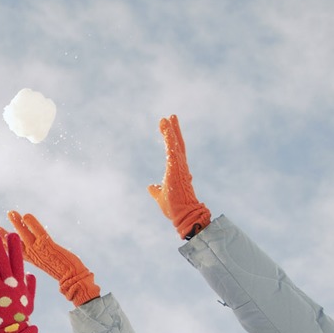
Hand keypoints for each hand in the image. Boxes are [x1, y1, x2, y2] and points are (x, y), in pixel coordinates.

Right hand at [0, 211, 98, 306]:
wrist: (74, 279)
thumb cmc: (66, 275)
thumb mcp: (50, 267)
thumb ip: (42, 261)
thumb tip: (37, 261)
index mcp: (32, 261)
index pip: (15, 252)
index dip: (5, 245)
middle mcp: (33, 256)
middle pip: (15, 244)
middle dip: (4, 236)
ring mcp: (40, 251)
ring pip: (25, 236)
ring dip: (17, 224)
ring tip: (10, 213)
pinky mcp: (48, 246)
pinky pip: (38, 232)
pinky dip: (32, 224)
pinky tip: (26, 215)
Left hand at [0, 229, 37, 332]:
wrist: (12, 331)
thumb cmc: (20, 317)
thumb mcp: (29, 300)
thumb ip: (30, 286)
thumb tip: (30, 275)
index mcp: (20, 283)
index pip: (18, 261)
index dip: (15, 248)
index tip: (12, 235)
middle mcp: (9, 282)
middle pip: (3, 259)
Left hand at [147, 114, 210, 238]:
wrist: (183, 216)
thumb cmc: (174, 208)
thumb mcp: (161, 196)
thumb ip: (156, 190)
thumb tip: (151, 186)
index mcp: (178, 171)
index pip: (175, 152)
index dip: (171, 140)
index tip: (168, 128)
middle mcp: (181, 167)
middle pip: (178, 144)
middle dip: (174, 130)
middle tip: (171, 116)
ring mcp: (180, 168)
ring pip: (175, 145)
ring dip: (171, 131)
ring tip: (167, 118)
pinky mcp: (177, 169)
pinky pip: (173, 151)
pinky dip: (170, 140)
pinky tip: (167, 130)